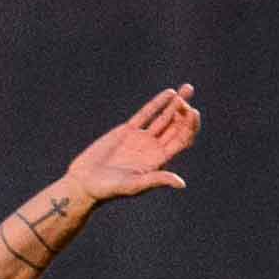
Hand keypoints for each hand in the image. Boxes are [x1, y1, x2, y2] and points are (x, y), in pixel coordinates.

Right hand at [66, 84, 199, 202]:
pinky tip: (168, 93)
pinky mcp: (126, 131)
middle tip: (188, 100)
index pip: (182, 139)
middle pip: (177, 127)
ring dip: (176, 104)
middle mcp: (153, 148)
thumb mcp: (134, 186)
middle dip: (186, 113)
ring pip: (164, 118)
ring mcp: (141, 138)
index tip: (194, 112)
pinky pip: (145, 114)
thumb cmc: (109, 189)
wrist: (84, 183)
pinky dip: (157, 104)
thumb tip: (181, 183)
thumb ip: (156, 180)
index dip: (190, 126)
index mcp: (159, 160)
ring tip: (188, 89)